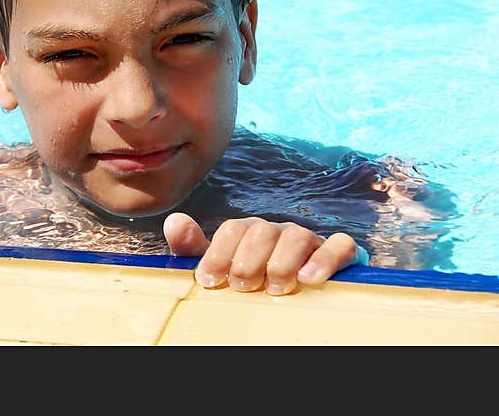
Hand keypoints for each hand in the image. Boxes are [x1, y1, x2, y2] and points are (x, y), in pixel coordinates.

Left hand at [162, 213, 366, 295]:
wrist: (296, 295)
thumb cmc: (250, 281)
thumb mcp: (218, 267)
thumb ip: (193, 248)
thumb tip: (174, 221)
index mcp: (248, 232)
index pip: (232, 229)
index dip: (218, 254)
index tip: (210, 282)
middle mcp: (277, 231)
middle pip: (262, 231)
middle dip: (248, 261)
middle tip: (243, 288)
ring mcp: (308, 240)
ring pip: (297, 235)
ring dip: (283, 263)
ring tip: (275, 288)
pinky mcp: (338, 252)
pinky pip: (340, 244)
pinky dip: (326, 259)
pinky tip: (311, 279)